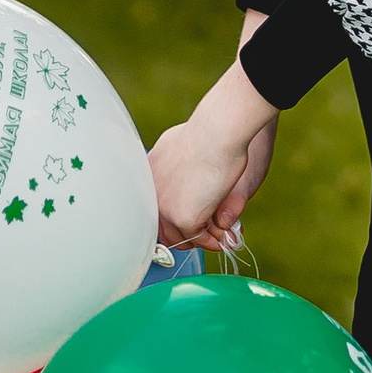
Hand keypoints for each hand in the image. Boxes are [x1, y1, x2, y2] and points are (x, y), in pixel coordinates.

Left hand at [149, 53, 275, 249]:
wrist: (217, 132)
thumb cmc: (209, 132)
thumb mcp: (184, 146)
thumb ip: (181, 168)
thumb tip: (191, 184)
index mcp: (149, 173)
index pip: (156, 207)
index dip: (175, 218)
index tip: (194, 222)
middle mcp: (151, 193)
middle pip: (163, 228)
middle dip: (187, 235)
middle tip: (208, 234)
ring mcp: (165, 207)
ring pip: (180, 236)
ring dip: (201, 239)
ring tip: (219, 236)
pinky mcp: (182, 217)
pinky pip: (197, 237)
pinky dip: (211, 241)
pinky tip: (222, 236)